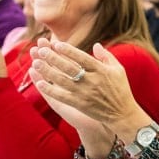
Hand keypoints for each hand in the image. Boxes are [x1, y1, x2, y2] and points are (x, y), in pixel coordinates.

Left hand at [29, 39, 147, 139]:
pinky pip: (61, 96)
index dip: (68, 50)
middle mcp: (92, 81)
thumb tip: (96, 45)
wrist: (122, 114)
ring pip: (62, 80)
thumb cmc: (120, 90)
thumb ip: (106, 56)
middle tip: (41, 50)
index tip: (56, 44)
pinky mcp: (79, 104)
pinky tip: (40, 83)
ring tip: (36, 63)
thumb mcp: (118, 70)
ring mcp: (84, 93)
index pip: (82, 58)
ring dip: (47, 71)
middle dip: (53, 58)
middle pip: (69, 67)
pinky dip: (50, 90)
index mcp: (101, 71)